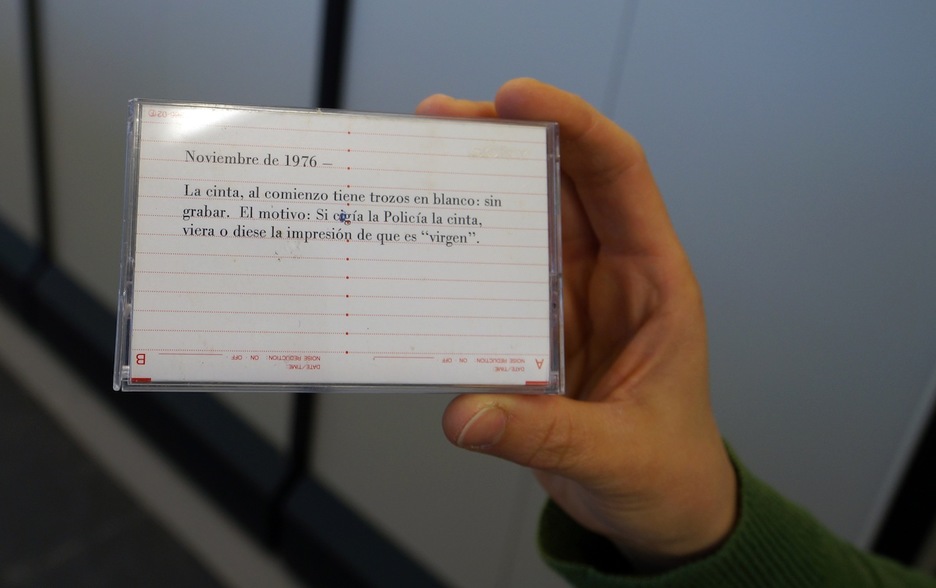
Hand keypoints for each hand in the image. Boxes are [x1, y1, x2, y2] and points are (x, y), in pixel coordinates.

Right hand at [416, 78, 736, 570]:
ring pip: (526, 217)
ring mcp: (571, 297)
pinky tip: (428, 235)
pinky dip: (465, 247)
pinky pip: (498, 271)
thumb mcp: (618, 455)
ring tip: (424, 156)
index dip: (574, 126)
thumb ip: (545, 434)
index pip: (620, 175)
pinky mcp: (538, 324)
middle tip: (445, 119)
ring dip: (481, 183)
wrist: (661, 508)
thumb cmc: (668, 472)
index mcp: (654, 281)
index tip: (520, 101)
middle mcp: (611, 275)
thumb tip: (468, 412)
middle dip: (508, 138)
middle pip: (561, 180)